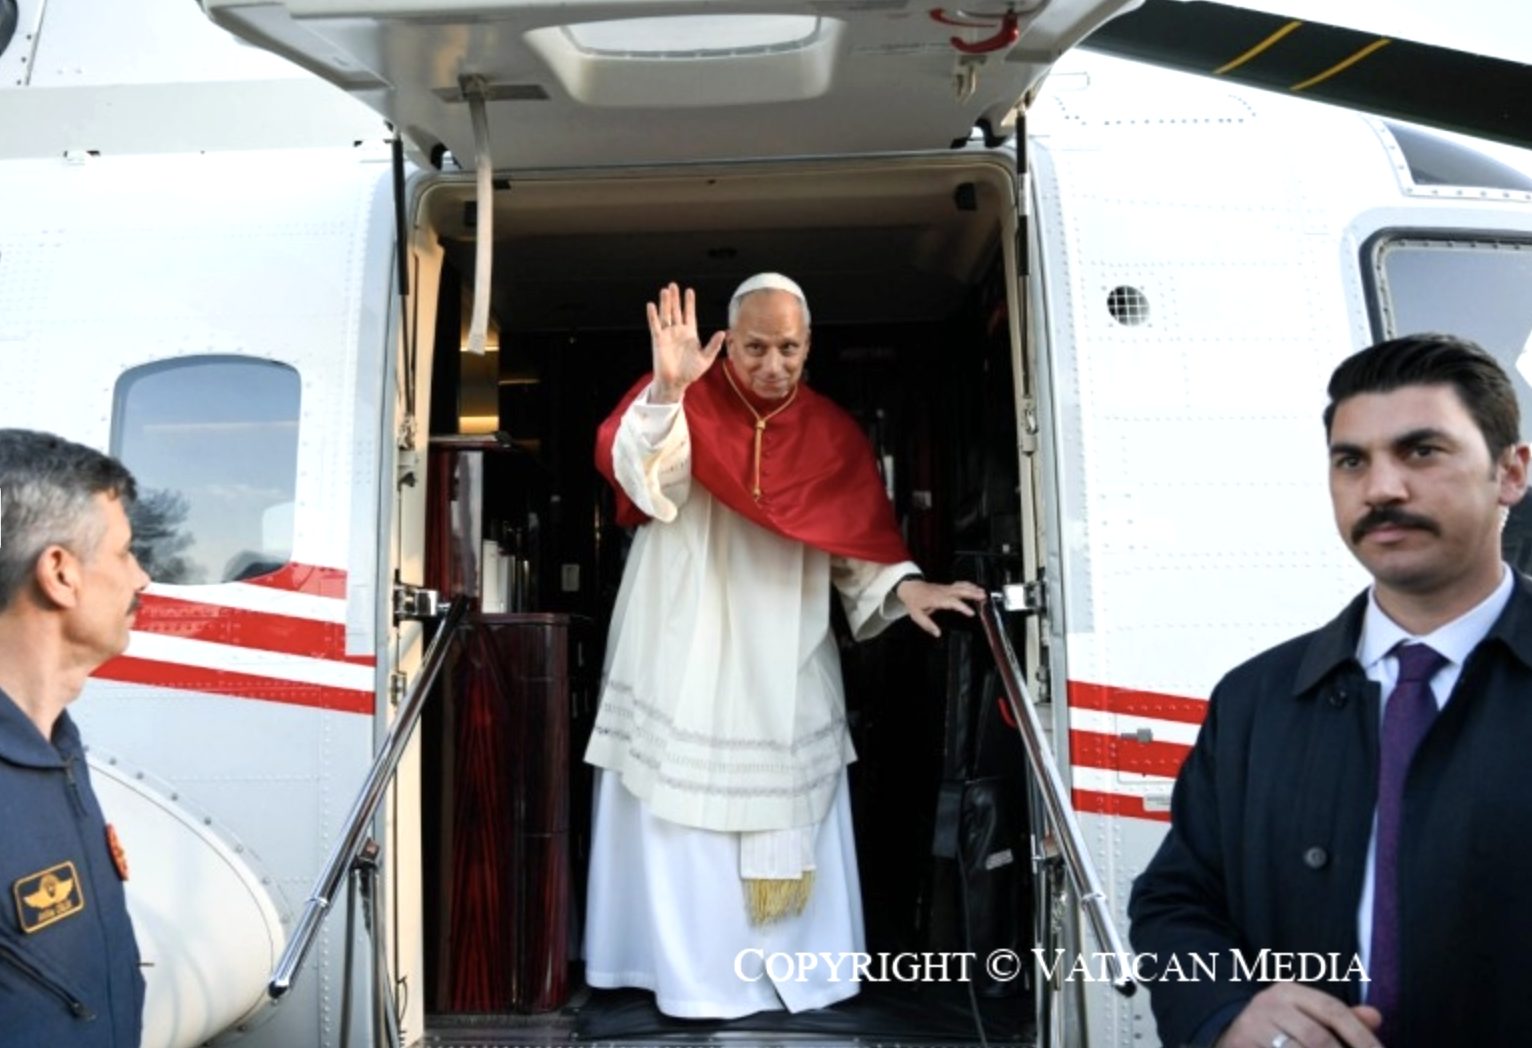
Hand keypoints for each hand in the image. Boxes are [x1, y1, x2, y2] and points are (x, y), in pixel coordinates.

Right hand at [647, 282, 724, 402]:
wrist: (676, 382)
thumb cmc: (691, 372)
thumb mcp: (706, 358)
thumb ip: (713, 345)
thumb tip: (723, 332)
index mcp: (690, 334)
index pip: (689, 314)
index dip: (689, 303)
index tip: (689, 290)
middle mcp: (678, 331)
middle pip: (676, 311)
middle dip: (675, 298)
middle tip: (673, 285)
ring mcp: (667, 335)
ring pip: (666, 315)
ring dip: (665, 303)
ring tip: (665, 290)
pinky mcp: (658, 340)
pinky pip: (655, 326)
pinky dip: (653, 316)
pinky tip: (652, 305)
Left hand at [897, 579, 986, 637]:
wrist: (909, 587)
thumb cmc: (913, 601)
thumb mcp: (916, 615)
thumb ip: (927, 624)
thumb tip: (937, 633)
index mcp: (936, 599)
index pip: (952, 602)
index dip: (962, 607)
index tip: (971, 612)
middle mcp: (943, 592)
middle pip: (960, 591)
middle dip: (972, 594)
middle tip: (983, 597)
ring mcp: (945, 588)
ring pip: (961, 586)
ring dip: (973, 589)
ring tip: (983, 593)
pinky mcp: (946, 587)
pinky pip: (959, 584)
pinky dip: (968, 585)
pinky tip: (975, 587)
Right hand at [1214, 983, 1382, 1047]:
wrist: (1227, 1033)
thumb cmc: (1279, 1027)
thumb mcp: (1306, 1015)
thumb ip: (1341, 1019)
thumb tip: (1376, 1016)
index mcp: (1290, 992)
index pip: (1333, 1010)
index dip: (1361, 1037)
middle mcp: (1269, 1004)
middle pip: (1318, 1038)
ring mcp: (1253, 1028)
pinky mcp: (1241, 1046)